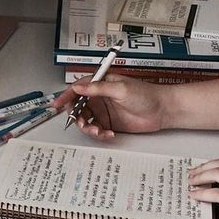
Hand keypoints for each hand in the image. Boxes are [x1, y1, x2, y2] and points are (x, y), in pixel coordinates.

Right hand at [52, 74, 167, 139]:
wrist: (162, 110)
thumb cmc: (146, 94)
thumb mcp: (120, 89)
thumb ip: (97, 88)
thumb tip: (79, 87)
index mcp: (101, 84)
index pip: (77, 89)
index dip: (65, 96)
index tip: (56, 105)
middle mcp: (100, 97)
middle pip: (78, 107)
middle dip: (77, 117)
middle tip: (83, 123)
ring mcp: (104, 111)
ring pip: (86, 120)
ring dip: (88, 127)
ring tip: (98, 130)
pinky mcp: (109, 123)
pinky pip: (97, 130)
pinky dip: (99, 134)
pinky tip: (108, 133)